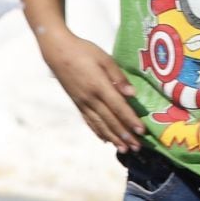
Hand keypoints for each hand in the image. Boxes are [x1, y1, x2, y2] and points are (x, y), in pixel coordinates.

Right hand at [41, 35, 145, 151]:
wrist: (57, 52)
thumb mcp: (104, 58)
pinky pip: (89, 121)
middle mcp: (90, 99)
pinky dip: (98, 132)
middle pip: (110, 120)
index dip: (131, 120)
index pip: (118, 107)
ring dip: (113, 138)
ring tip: (124, 149)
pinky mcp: (77, 104)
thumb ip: (118, 76)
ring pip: (99, 125)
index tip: (142, 131)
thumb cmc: (83, 51)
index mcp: (99, 86)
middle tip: (137, 147)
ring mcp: (82, 103)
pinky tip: (105, 139)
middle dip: (125, 135)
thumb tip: (132, 93)